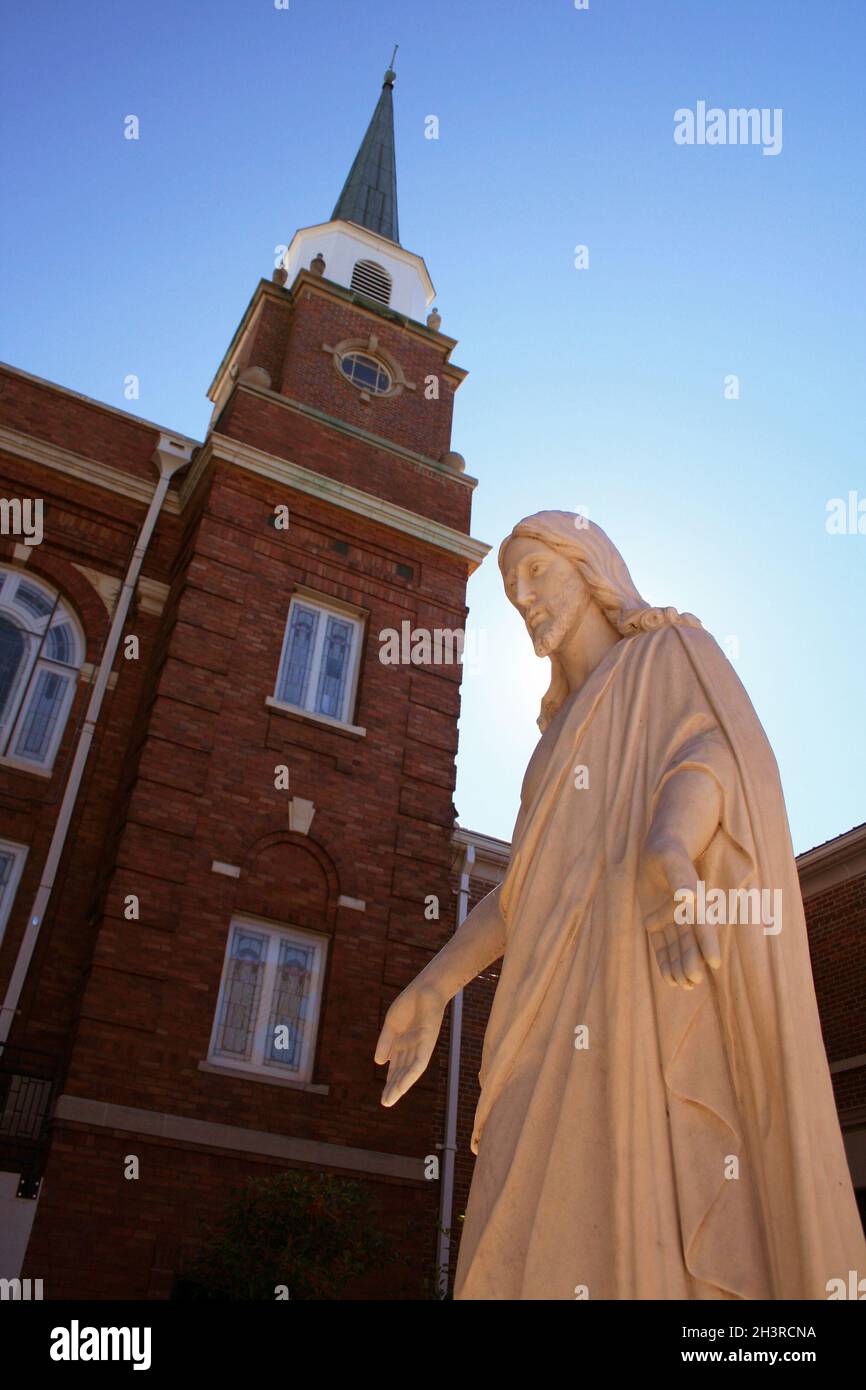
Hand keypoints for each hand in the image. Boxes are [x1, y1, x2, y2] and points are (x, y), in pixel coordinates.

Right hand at [374, 981, 445, 1106]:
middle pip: (402, 1072)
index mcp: (403, 1044)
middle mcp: (413, 1048)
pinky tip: (402, 1086)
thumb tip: (379, 1063)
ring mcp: (420, 1046)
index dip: (390, 1081)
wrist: (426, 988)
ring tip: (390, 1100)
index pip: (397, 1067)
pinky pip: (418, 1063)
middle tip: (385, 1103)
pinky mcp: (427, 1043)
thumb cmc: (410, 1003)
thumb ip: (386, 1042)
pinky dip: (409, 1075)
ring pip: (409, 1071)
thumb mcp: (392, 1024)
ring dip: (399, 1086)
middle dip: (393, 1088)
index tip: (384, 1098)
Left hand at [638, 832, 720, 988]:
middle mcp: (685, 915)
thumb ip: (680, 879)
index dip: (709, 944)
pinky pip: (661, 946)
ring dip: (679, 966)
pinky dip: (665, 962)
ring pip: (677, 948)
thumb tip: (688, 897)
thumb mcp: (672, 861)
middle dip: (692, 961)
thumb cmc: (668, 852)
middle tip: (693, 981)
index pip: (703, 925)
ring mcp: (670, 920)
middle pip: (691, 942)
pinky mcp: (655, 922)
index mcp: (694, 902)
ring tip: (681, 985)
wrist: (658, 851)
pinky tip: (669, 979)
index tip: (715, 963)